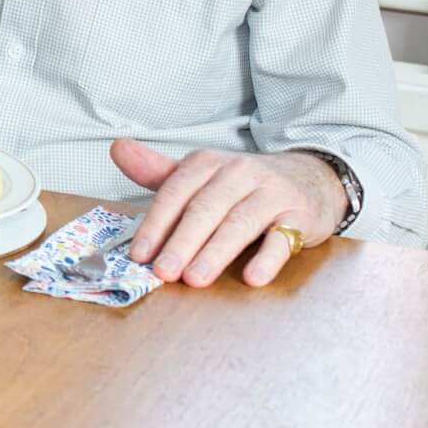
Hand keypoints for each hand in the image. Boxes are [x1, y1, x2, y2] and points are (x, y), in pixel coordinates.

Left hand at [111, 139, 348, 287]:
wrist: (310, 177)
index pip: (175, 192)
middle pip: (205, 208)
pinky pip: (282, 237)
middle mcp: (238, 173)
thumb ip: (159, 172)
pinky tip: (253, 277)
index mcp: (208, 164)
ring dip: (215, 253)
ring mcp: (271, 193)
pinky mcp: (299, 215)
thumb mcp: (201, 175)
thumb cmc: (243, 185)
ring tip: (195, 280)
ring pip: (239, 223)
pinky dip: (268, 258)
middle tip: (162, 272)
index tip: (139, 255)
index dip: (155, 224)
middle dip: (181, 242)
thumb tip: (117, 148)